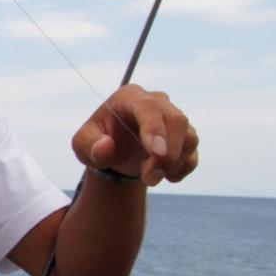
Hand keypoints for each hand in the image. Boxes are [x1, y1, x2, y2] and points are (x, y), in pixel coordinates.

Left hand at [72, 84, 198, 186]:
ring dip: (174, 163)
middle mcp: (156, 102)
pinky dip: (181, 169)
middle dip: (167, 153)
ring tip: (149, 177)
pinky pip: (192, 153)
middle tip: (149, 178)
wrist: (114, 151)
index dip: (155, 129)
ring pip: (189, 136)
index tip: (156, 153)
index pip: (148, 107)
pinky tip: (164, 176)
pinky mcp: (184, 137)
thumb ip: (90, 146)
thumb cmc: (97, 141)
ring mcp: (172, 118)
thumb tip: (106, 147)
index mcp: (129, 97)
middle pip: (176, 119)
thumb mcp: (83, 145)